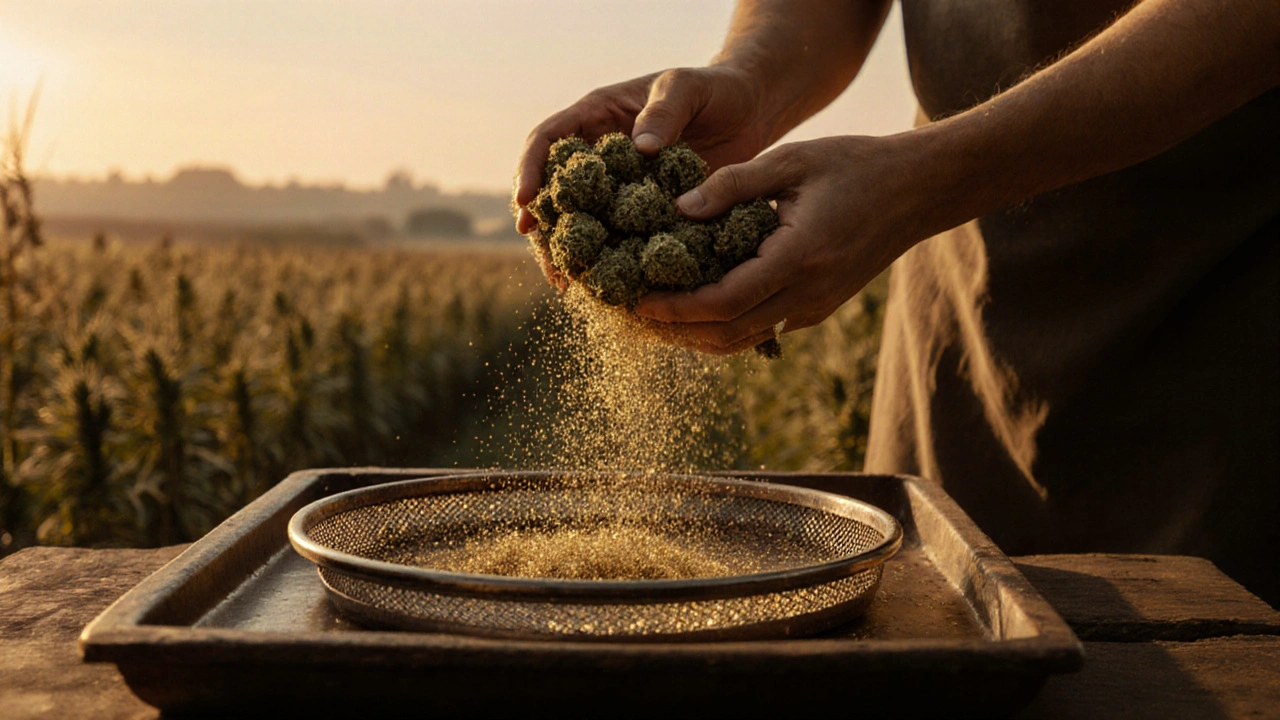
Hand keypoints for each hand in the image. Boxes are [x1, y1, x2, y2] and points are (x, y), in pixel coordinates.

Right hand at [513, 66, 773, 280]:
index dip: (530, 168)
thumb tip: (640, 148)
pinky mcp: (643, 211)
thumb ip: (665, 111)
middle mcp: (600, 154)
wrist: (749, 112)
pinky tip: (608, 285)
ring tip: (568, 284)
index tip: (526, 201)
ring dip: (571, 250)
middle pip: (554, 189)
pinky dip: (610, 259)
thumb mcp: (688, 88)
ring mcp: (619, 185)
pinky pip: (618, 236)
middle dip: (544, 225)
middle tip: (547, 259)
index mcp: (597, 116)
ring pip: (581, 219)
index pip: (548, 140)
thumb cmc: (715, 89)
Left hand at [634, 135, 931, 353]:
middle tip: (637, 317)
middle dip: (679, 331)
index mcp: (798, 257)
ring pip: (746, 340)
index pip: (726, 302)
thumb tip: (678, 210)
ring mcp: (816, 306)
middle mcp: (808, 294)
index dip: (678, 309)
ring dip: (700, 336)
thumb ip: (732, 184)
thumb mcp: (790, 161)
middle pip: (730, 334)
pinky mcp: (819, 307)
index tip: (640, 303)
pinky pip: (764, 328)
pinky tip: (699, 308)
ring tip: (659, 319)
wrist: (918, 190)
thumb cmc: (855, 165)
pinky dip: (727, 326)